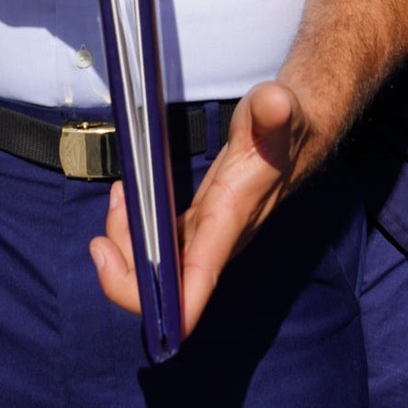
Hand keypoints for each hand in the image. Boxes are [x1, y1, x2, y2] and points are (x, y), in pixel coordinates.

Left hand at [90, 80, 308, 336]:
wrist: (297, 133)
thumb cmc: (285, 125)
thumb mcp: (278, 110)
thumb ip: (273, 109)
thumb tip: (276, 103)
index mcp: (229, 221)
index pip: (196, 282)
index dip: (162, 304)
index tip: (120, 276)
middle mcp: (216, 241)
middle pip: (163, 286)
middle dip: (123, 267)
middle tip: (109, 218)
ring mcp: (207, 236)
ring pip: (158, 268)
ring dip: (125, 244)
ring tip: (119, 195)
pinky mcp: (200, 224)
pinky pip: (160, 246)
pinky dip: (135, 231)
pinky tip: (128, 198)